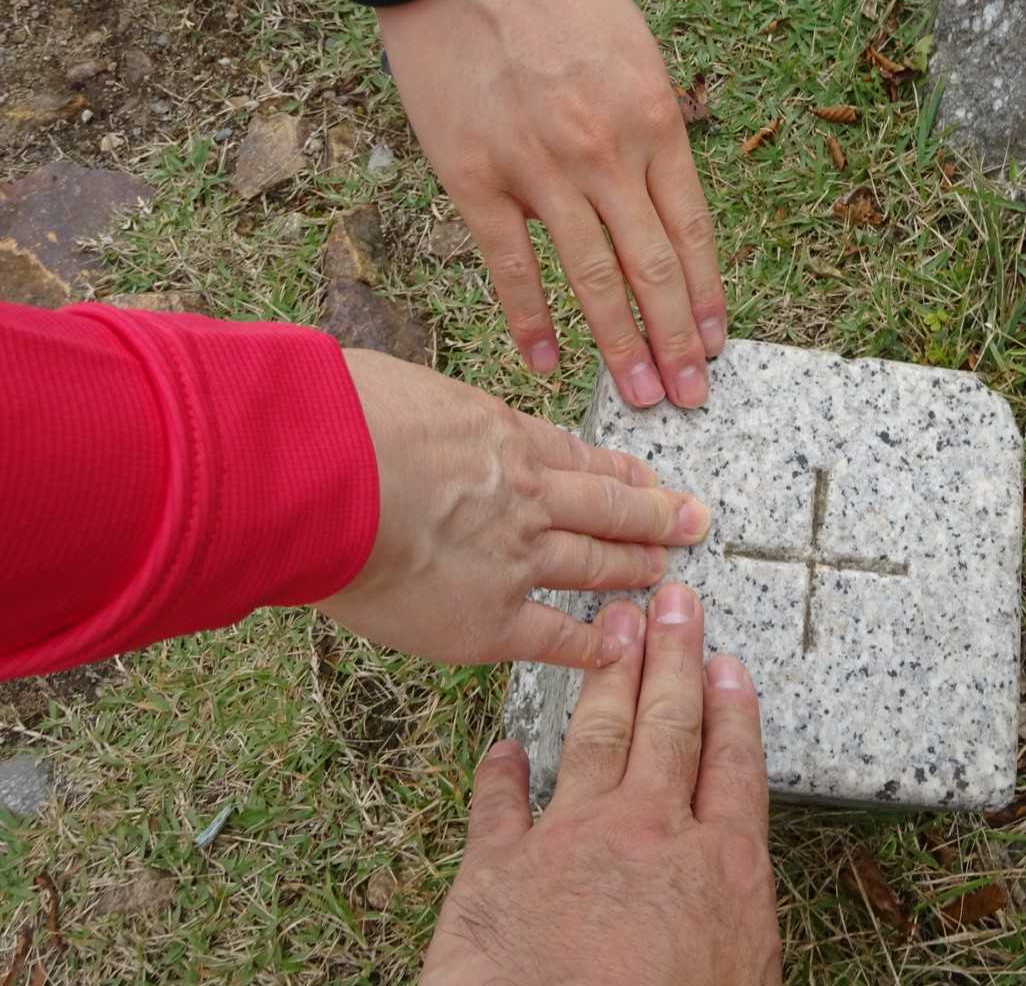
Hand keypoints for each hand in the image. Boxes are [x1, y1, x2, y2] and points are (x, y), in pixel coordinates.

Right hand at [317, 350, 711, 666]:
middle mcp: (527, 496)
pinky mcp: (491, 620)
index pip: (577, 458)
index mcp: (505, 436)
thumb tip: (411, 417)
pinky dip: (593, 645)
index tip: (646, 479)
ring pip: (596, 563)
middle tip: (693, 520)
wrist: (323, 475)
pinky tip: (619, 646)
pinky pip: (557, 637)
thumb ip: (430, 413)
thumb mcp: (403, 388)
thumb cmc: (340, 420)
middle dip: (657, 515)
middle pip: (608, 507)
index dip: (618, 471)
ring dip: (636, 568)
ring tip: (665, 572)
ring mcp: (517, 558)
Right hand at [377, 0, 726, 409]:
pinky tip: (549, 364)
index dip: (707, 297)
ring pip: (593, 280)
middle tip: (690, 395)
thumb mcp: (634, 51)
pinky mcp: (476, 178)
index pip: (693, 233)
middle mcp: (606, 155)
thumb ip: (653, 128)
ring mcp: (540, 171)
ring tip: (640, 396)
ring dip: (620, 346)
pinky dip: (531, 322)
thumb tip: (664, 198)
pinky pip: (511, 266)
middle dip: (676, 342)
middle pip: (653, 270)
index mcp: (654, 121)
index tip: (716, 344)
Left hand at [421, 584, 781, 984]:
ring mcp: (571, 842)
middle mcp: (648, 837)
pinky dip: (500, 770)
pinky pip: (500, 803)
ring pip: (597, 738)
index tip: (727, 665)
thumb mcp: (741, 978)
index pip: (732, 767)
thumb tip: (740, 916)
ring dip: (609, 678)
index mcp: (717, 869)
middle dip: (675, 659)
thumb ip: (738, 928)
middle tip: (675, 603)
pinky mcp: (500, 867)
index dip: (731, 710)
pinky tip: (504, 743)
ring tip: (615, 627)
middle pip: (670, 730)